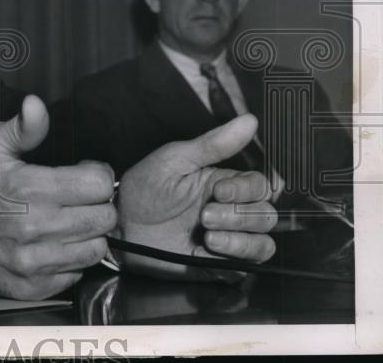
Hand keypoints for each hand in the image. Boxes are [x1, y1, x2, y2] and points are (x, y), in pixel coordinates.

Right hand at [0, 95, 116, 299]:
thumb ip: (23, 128)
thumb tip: (37, 105)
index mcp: (30, 189)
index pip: (100, 184)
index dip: (97, 173)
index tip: (84, 172)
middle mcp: (36, 228)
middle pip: (105, 218)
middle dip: (97, 204)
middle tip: (78, 197)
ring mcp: (34, 262)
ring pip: (96, 249)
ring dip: (88, 234)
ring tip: (68, 221)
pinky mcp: (32, 287)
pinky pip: (76, 274)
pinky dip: (71, 260)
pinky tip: (52, 244)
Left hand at [116, 113, 276, 281]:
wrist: (122, 226)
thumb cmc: (144, 189)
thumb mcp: (175, 159)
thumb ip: (214, 144)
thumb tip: (248, 121)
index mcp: (224, 183)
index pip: (261, 185)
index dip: (247, 189)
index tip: (219, 190)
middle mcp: (231, 210)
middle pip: (266, 215)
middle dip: (239, 215)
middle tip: (205, 214)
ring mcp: (227, 238)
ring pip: (263, 243)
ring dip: (240, 239)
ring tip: (208, 234)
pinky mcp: (220, 264)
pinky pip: (247, 266)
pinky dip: (233, 257)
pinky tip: (208, 248)